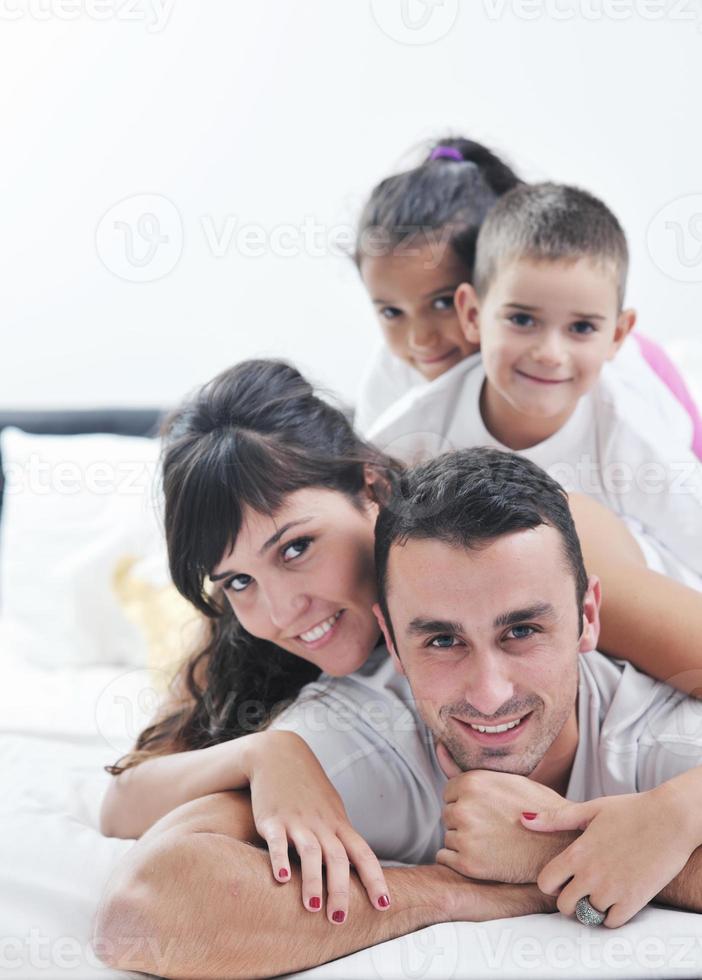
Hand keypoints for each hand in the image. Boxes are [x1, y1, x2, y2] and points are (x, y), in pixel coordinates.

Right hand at [244, 730, 389, 922]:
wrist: (279, 754)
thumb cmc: (308, 789)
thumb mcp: (330, 810)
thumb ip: (341, 838)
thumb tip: (357, 869)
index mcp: (338, 824)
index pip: (363, 854)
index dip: (375, 879)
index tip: (384, 905)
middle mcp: (321, 824)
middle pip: (337, 858)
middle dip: (340, 890)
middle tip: (339, 919)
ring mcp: (297, 821)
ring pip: (310, 852)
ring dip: (312, 881)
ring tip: (312, 909)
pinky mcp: (272, 818)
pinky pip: (277, 841)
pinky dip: (279, 860)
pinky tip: (280, 880)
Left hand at [435, 742, 576, 882]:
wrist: (562, 846)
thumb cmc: (539, 810)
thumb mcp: (509, 781)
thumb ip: (467, 769)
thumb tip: (438, 748)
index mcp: (473, 782)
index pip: (449, 792)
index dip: (467, 801)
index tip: (486, 810)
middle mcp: (465, 807)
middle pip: (448, 814)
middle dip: (465, 821)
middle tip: (492, 827)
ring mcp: (466, 836)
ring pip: (448, 836)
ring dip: (463, 841)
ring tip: (493, 842)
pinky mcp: (468, 864)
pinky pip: (445, 857)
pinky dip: (459, 859)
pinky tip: (483, 856)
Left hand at [523, 785, 697, 927]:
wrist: (671, 818)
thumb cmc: (631, 810)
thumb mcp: (590, 809)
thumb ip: (555, 819)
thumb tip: (523, 818)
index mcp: (577, 852)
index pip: (545, 883)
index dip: (550, 883)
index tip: (562, 878)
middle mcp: (591, 874)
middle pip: (564, 906)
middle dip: (569, 899)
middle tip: (582, 888)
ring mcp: (612, 890)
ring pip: (588, 916)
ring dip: (592, 907)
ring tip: (602, 890)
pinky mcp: (634, 901)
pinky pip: (612, 923)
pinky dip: (612, 915)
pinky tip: (618, 898)